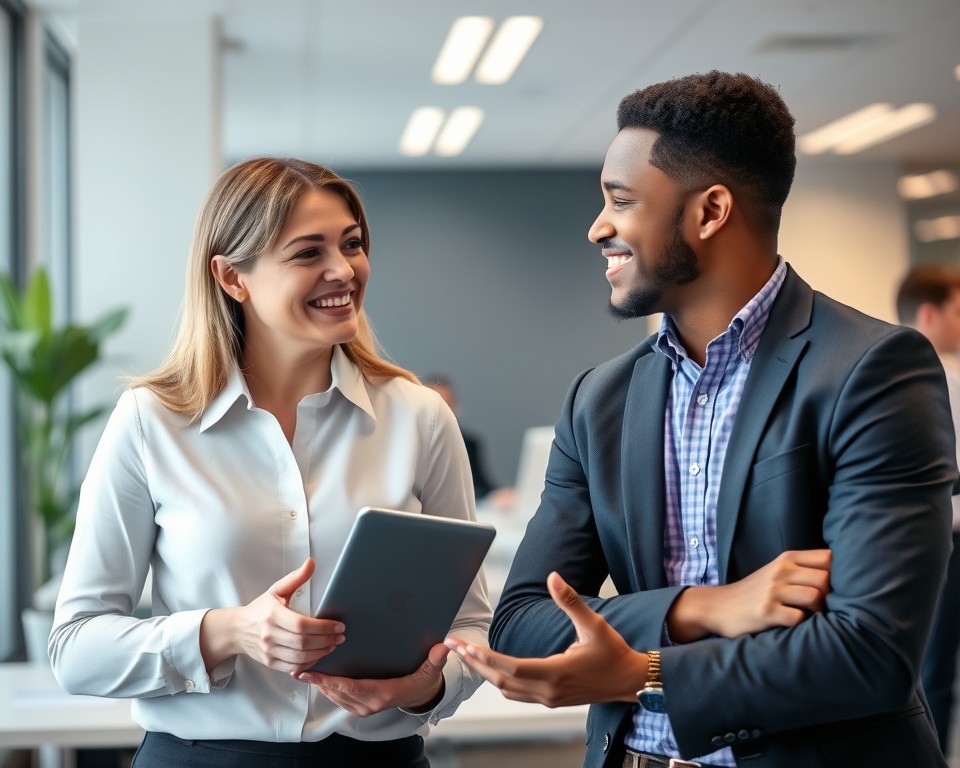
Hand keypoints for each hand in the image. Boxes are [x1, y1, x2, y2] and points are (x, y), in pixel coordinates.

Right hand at [200, 557, 344, 673]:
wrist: (237, 629)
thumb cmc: (260, 609)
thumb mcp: (277, 590)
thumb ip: (296, 577)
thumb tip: (311, 562)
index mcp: (272, 614)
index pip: (301, 624)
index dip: (323, 627)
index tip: (338, 625)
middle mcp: (269, 634)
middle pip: (303, 642)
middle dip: (326, 640)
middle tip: (340, 636)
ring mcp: (268, 651)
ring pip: (299, 657)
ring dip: (320, 653)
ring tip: (333, 645)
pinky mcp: (269, 662)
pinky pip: (292, 667)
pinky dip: (308, 663)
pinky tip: (319, 655)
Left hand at [295, 642, 448, 716]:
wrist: (421, 696)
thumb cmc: (423, 681)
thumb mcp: (431, 671)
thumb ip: (435, 660)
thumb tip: (443, 647)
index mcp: (384, 694)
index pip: (353, 688)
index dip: (332, 681)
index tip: (315, 673)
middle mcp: (371, 703)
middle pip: (338, 693)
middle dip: (319, 682)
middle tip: (301, 669)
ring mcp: (364, 707)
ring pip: (336, 697)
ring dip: (320, 686)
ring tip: (303, 672)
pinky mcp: (360, 706)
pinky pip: (339, 699)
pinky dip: (326, 690)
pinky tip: (317, 679)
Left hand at [445, 572, 645, 706]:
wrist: (629, 681)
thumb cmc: (613, 652)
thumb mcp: (594, 623)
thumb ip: (570, 601)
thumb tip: (554, 577)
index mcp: (555, 672)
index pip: (509, 667)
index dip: (483, 657)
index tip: (463, 645)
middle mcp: (548, 691)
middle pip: (501, 680)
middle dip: (475, 664)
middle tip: (453, 647)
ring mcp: (549, 698)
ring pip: (507, 690)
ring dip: (485, 674)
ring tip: (468, 656)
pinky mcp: (552, 700)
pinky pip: (518, 694)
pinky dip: (501, 681)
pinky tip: (493, 669)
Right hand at [668, 549, 831, 641]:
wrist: (718, 607)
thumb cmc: (755, 592)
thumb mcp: (776, 572)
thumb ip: (804, 570)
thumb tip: (844, 579)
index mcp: (787, 559)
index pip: (828, 557)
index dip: (839, 574)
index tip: (834, 588)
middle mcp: (780, 571)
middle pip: (825, 578)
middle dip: (830, 596)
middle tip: (821, 608)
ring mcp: (772, 591)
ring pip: (815, 596)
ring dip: (817, 611)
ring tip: (809, 617)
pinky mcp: (766, 612)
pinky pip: (798, 618)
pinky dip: (800, 624)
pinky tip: (792, 624)